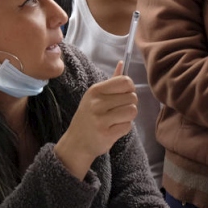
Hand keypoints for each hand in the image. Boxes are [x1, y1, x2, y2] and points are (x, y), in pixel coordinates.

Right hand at [54, 64, 137, 178]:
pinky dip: (124, 128)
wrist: (75, 143)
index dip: (130, 89)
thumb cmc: (89, 117)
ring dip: (128, 117)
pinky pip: (128, 126)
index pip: (125, 81)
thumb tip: (122, 63)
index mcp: (96, 90)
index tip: (124, 96)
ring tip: (116, 120)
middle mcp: (97, 103)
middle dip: (130, 105)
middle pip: (132, 97)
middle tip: (118, 111)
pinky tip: (113, 129)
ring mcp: (100, 119)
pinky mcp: (106, 134)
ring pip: (132, 111)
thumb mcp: (95, 97)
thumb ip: (111, 82)